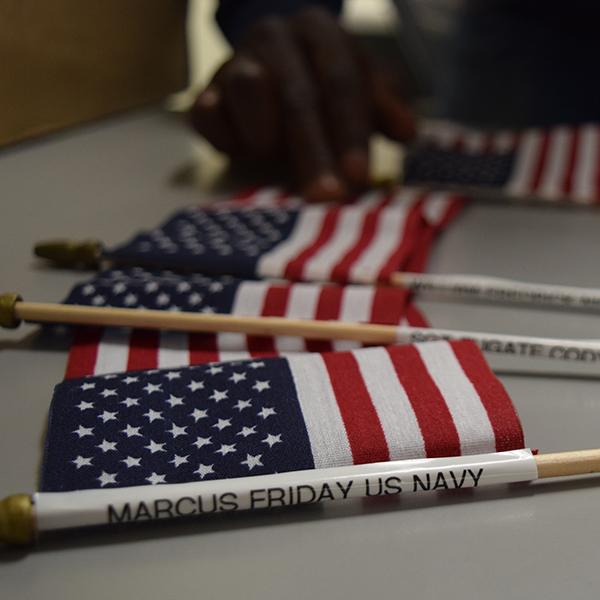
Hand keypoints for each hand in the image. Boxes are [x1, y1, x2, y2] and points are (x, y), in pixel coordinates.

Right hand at [190, 7, 415, 202]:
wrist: (270, 57)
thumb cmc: (320, 81)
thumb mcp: (359, 86)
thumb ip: (383, 107)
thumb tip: (408, 134)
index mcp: (322, 35)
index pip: (341, 83)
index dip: (351, 132)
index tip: (360, 176)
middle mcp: (278, 38)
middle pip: (299, 96)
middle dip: (313, 151)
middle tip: (326, 196)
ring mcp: (238, 61)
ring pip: (248, 87)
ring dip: (263, 129)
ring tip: (270, 156)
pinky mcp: (208, 90)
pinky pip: (207, 110)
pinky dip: (218, 129)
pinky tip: (233, 149)